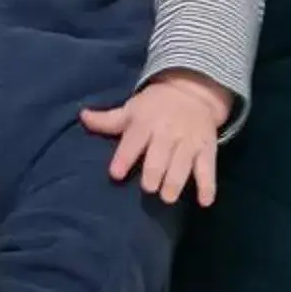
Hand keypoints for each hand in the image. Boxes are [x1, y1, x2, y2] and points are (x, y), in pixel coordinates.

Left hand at [81, 71, 231, 207]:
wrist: (193, 89)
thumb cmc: (155, 106)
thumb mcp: (131, 108)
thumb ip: (107, 119)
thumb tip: (82, 116)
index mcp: (145, 121)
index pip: (133, 140)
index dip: (124, 157)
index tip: (115, 174)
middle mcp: (167, 131)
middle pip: (159, 155)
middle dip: (154, 172)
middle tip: (148, 189)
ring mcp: (189, 140)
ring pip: (182, 163)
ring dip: (176, 181)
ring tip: (168, 197)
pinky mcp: (207, 148)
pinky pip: (208, 168)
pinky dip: (208, 185)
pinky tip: (205, 201)